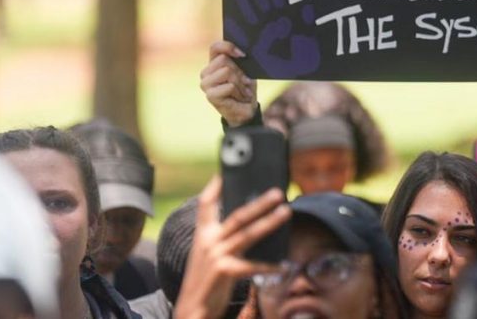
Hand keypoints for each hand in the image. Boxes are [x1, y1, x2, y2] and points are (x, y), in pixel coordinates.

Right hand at [174, 176, 289, 318]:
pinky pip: (251, 265)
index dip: (215, 186)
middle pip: (237, 216)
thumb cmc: (206, 280)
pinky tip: (283, 265)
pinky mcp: (224, 271)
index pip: (206, 204)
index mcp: (203, 234)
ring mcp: (216, 255)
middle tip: (278, 193)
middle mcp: (208, 241)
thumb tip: (255, 221)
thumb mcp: (210, 254)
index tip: (224, 172)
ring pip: (247, 234)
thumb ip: (225, 238)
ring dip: (269, 222)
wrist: (190, 308)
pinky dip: (268, 266)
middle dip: (259, 203)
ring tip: (286, 212)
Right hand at [201, 41, 256, 126]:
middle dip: (239, 71)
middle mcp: (206, 72)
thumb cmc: (245, 88)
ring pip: (227, 71)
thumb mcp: (245, 71)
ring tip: (242, 90)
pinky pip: (229, 86)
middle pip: (224, 60)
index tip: (242, 55)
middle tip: (243, 82)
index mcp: (213, 64)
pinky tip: (239, 97)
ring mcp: (206, 84)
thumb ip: (239, 60)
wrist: (246, 110)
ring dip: (240, 82)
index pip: (215, 47)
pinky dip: (239, 92)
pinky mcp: (210, 95)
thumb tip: (241, 53)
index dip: (228, 47)